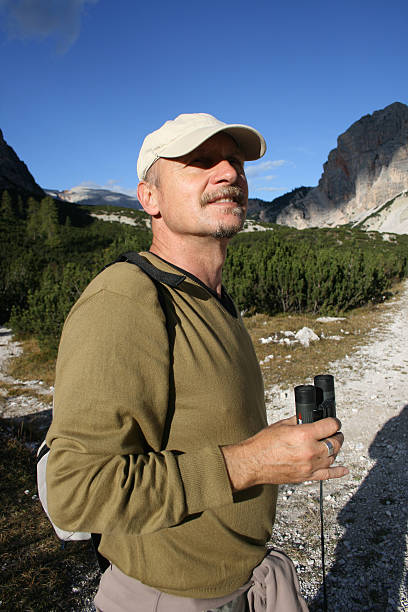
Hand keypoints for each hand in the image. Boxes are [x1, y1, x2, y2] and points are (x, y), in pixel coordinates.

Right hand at [221, 416, 347, 491]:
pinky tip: (344, 469)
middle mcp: (310, 451)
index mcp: (303, 435)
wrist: (252, 463)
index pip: (330, 426)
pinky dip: (338, 472)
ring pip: (333, 457)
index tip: (334, 421)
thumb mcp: (282, 425)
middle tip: (334, 432)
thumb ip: (299, 421)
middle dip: (337, 435)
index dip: (334, 421)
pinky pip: (328, 475)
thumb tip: (308, 418)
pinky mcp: (306, 477)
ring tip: (331, 444)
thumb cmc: (263, 443)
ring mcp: (309, 466)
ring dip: (335, 449)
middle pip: (335, 442)